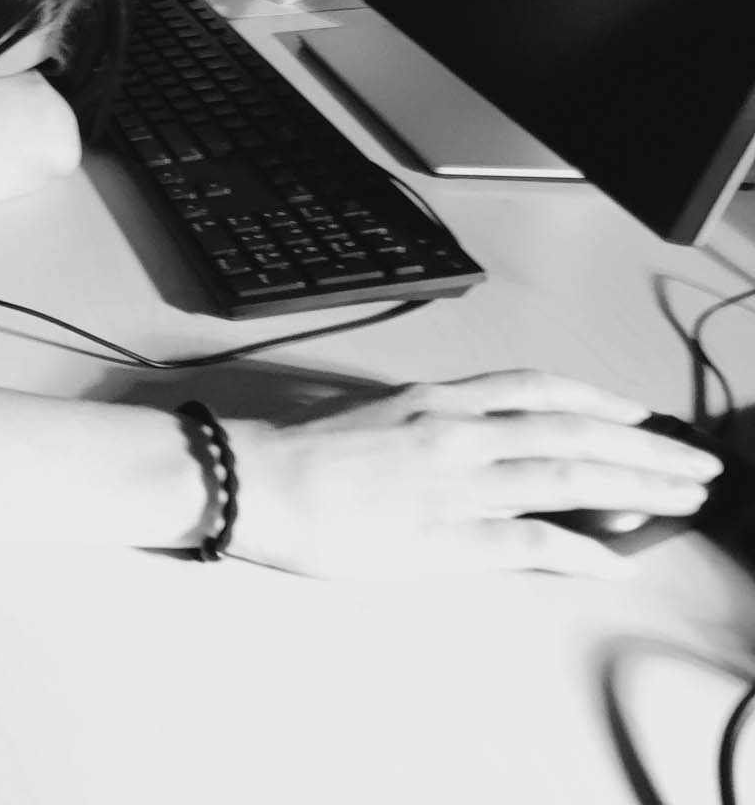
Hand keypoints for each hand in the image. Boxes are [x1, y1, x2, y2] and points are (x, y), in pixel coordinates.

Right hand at [222, 370, 723, 578]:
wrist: (256, 480)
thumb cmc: (301, 455)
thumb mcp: (376, 418)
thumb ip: (431, 426)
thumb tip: (478, 446)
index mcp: (438, 401)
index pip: (537, 389)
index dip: (598, 402)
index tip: (639, 416)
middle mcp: (458, 433)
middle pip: (573, 431)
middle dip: (644, 449)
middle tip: (695, 466)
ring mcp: (457, 483)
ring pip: (569, 476)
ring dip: (636, 489)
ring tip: (681, 503)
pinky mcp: (446, 533)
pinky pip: (531, 540)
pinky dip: (580, 549)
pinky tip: (613, 562)